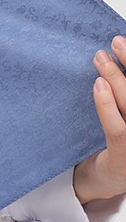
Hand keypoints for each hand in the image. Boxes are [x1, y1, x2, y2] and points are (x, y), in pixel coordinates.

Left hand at [73, 35, 125, 204]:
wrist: (106, 178)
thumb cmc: (121, 138)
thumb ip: (125, 92)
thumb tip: (118, 56)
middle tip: (116, 42)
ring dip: (116, 78)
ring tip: (100, 57)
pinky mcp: (124, 159)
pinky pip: (117, 128)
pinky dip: (106, 104)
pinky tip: (98, 85)